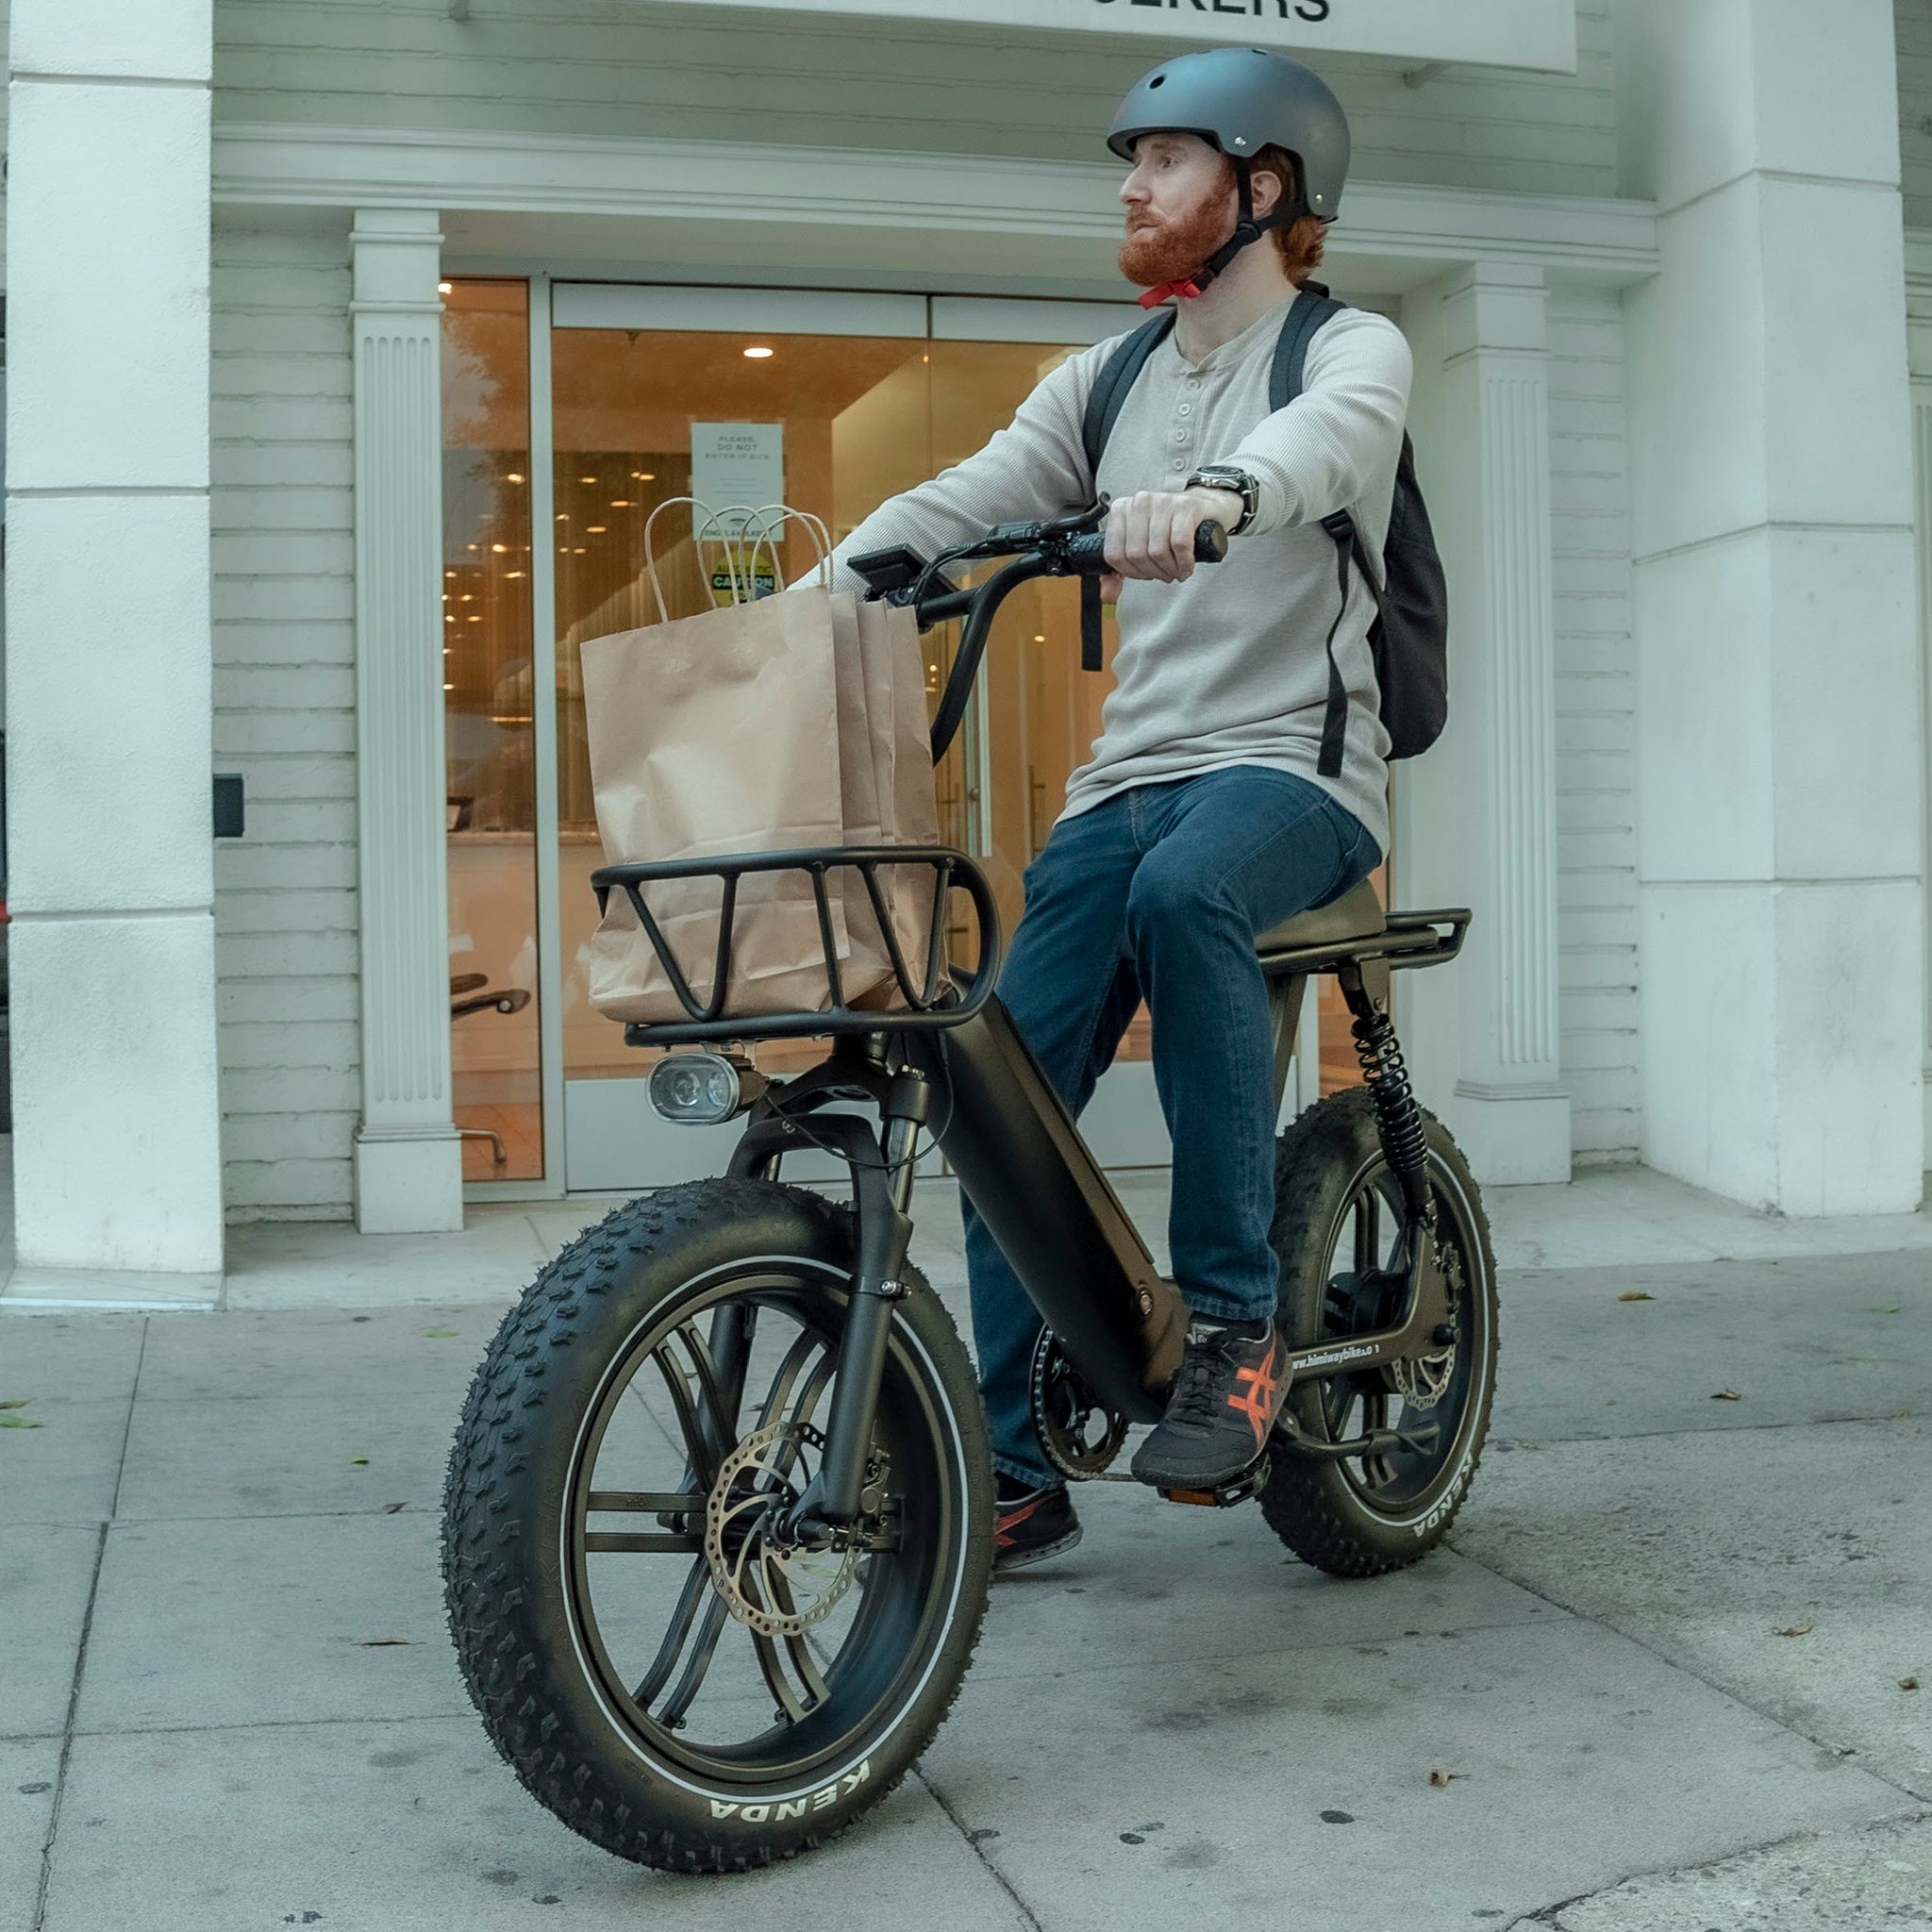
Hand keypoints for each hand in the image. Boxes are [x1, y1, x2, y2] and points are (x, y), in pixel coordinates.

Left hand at [1100, 487, 1243, 599]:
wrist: (1205, 511)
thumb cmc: (1170, 529)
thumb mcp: (1141, 546)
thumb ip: (1120, 570)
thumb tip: (1108, 595)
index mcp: (1121, 510)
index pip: (1114, 554)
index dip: (1131, 572)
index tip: (1145, 573)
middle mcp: (1139, 502)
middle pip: (1136, 554)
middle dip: (1152, 572)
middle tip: (1165, 574)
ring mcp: (1162, 501)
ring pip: (1157, 551)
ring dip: (1169, 569)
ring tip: (1176, 571)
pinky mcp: (1185, 507)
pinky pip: (1179, 544)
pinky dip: (1184, 562)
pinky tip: (1187, 566)